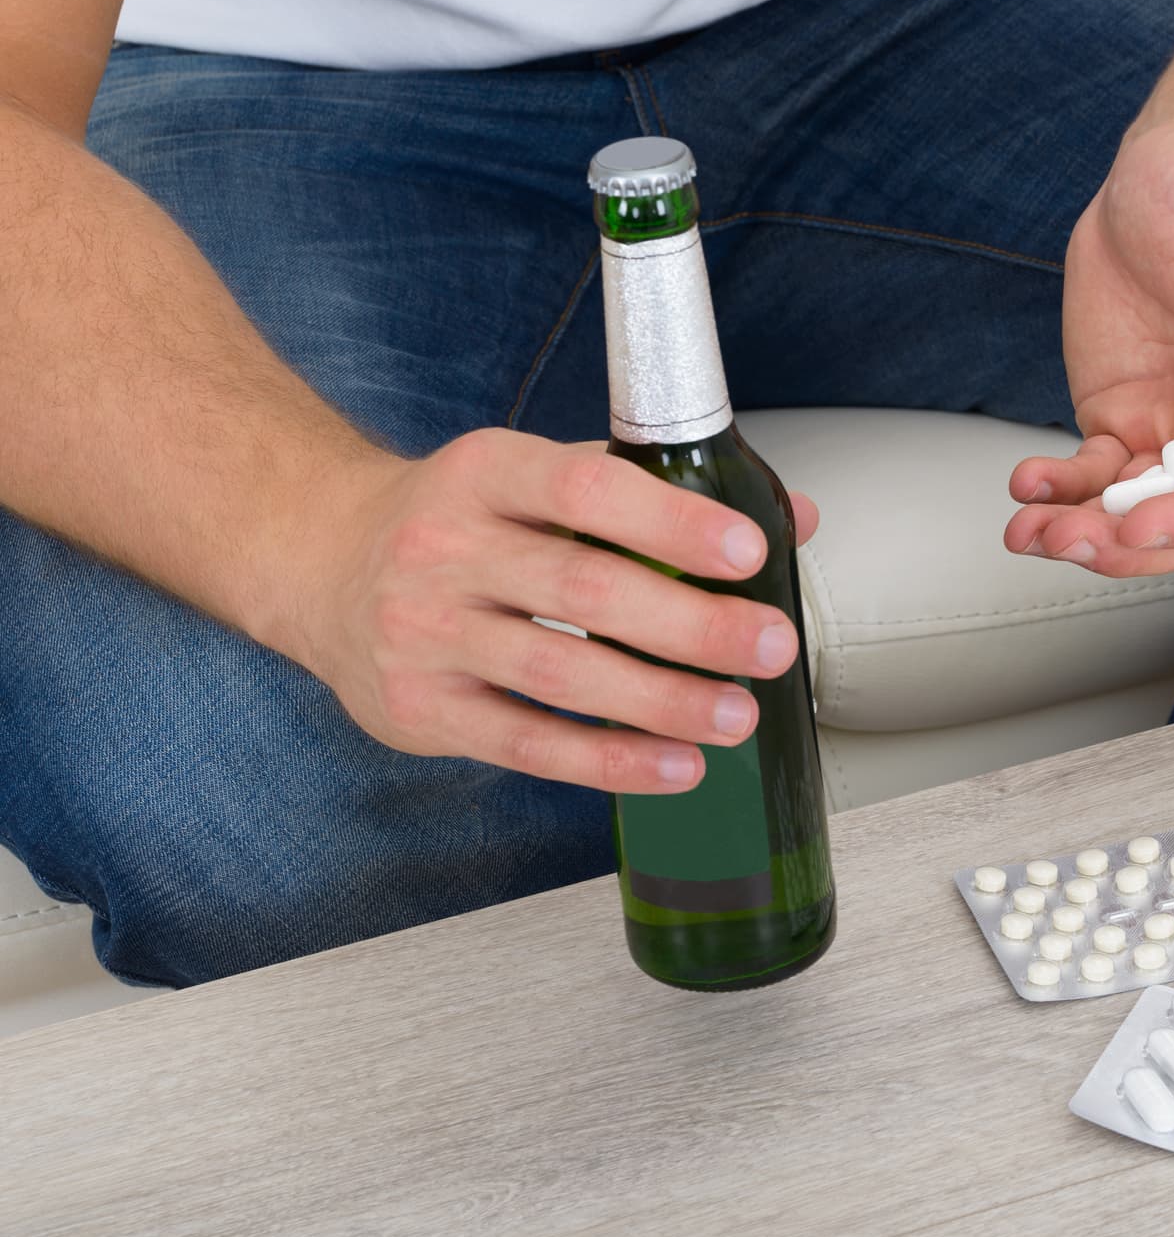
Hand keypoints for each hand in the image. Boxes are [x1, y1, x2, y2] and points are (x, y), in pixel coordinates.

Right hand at [282, 429, 819, 793]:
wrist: (319, 562)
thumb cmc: (461, 521)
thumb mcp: (538, 480)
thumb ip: (655, 492)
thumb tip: (791, 515)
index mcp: (486, 472)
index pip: (586, 488)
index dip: (672, 520)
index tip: (748, 551)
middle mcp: (445, 548)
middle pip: (584, 590)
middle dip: (692, 625)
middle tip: (769, 646)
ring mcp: (425, 632)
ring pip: (560, 674)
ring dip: (661, 701)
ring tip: (736, 714)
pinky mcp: (421, 708)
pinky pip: (529, 743)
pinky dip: (610, 760)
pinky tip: (675, 764)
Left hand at [1004, 118, 1173, 576]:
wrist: (1155, 178)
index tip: (1137, 525)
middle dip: (1130, 545)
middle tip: (1067, 540)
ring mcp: (1165, 423)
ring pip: (1134, 511)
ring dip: (1083, 533)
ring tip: (1028, 531)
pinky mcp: (1116, 417)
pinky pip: (1090, 477)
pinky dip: (1057, 494)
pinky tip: (1024, 486)